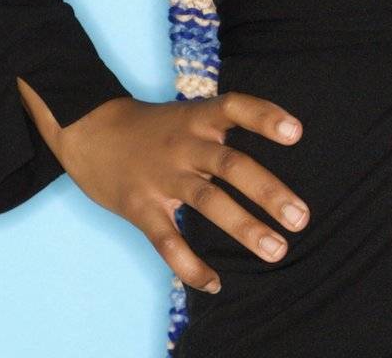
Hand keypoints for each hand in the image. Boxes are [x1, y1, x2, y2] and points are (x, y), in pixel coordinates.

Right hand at [19, 81, 310, 294]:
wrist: (90, 130)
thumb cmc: (153, 128)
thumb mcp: (188, 115)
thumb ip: (222, 129)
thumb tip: (278, 141)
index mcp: (197, 117)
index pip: (235, 107)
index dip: (264, 117)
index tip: (296, 132)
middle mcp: (184, 144)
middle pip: (230, 164)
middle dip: (267, 192)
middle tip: (301, 217)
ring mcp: (162, 177)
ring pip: (207, 201)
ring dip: (244, 227)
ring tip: (276, 250)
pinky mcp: (140, 207)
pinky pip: (168, 240)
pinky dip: (190, 265)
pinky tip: (214, 283)